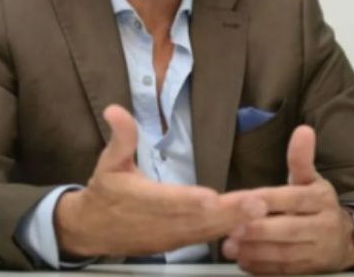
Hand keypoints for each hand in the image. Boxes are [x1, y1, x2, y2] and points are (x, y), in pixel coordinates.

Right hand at [54, 104, 267, 257]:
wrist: (91, 230)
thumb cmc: (104, 192)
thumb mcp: (108, 161)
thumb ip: (120, 137)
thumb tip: (115, 109)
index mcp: (141, 201)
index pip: (168, 201)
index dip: (189, 200)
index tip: (211, 197)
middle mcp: (158, 223)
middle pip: (197, 219)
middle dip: (229, 212)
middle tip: (258, 203)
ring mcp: (169, 237)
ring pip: (206, 231)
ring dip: (234, 222)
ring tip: (261, 210)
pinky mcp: (176, 245)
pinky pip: (205, 239)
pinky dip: (226, 232)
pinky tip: (248, 224)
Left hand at [222, 125, 353, 273]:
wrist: (346, 239)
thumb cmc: (318, 204)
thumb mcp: (311, 179)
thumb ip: (300, 158)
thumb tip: (303, 130)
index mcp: (319, 199)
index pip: (292, 198)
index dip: (268, 200)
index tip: (244, 200)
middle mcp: (322, 226)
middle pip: (289, 230)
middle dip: (259, 230)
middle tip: (232, 228)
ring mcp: (317, 251)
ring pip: (285, 254)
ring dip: (256, 252)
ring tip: (231, 246)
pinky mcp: (309, 270)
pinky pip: (285, 270)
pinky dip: (262, 268)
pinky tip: (243, 260)